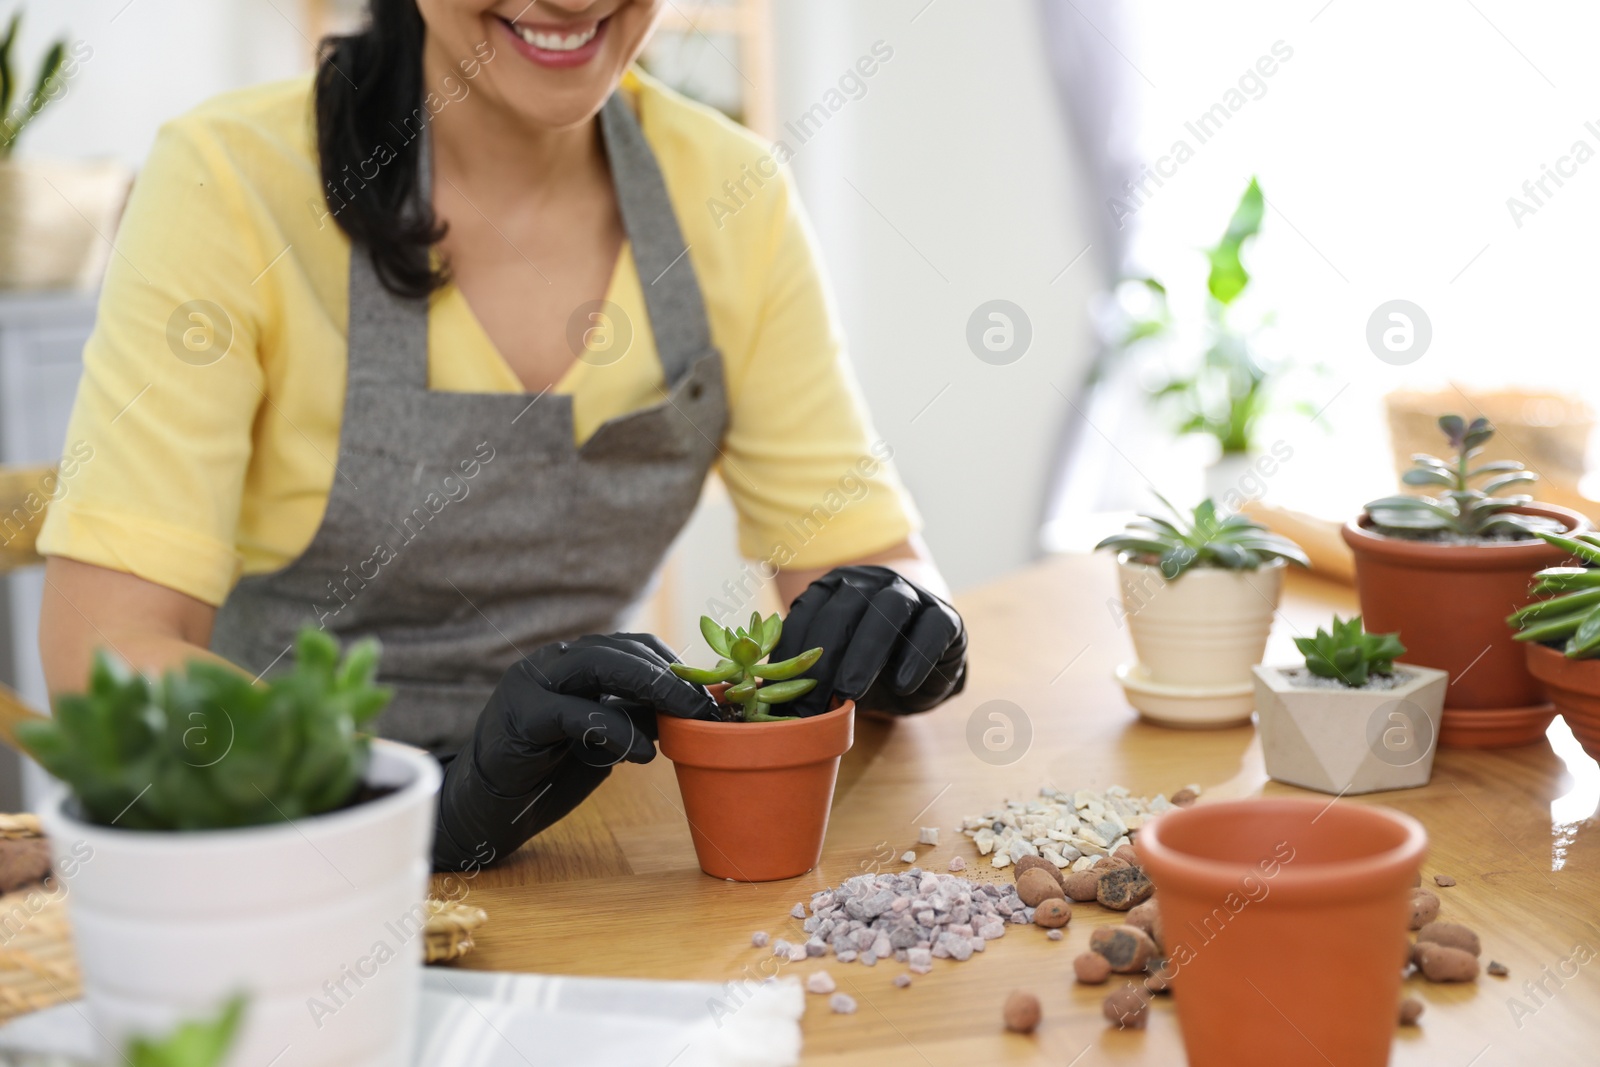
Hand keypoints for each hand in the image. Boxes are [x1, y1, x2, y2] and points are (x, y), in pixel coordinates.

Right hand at [433, 633, 716, 869]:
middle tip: (706, 708)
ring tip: (685, 718)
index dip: (676, 666)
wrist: (488, 805)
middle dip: (671, 675)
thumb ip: (636, 716)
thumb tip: (689, 710)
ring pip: (599, 665)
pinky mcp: (520, 714)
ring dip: (650, 688)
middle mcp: (553, 661)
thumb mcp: (604, 738)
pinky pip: (574, 712)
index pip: (635, 646)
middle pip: (622, 650)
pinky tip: (643, 753)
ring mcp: (532, 681)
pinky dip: (615, 729)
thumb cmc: (549, 768)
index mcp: (575, 660)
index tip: (711, 696)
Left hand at [768, 565, 966, 717]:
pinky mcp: (945, 616)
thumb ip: (804, 673)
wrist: (925, 657)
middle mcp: (871, 582)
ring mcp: (912, 594)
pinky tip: (902, 684)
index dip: (792, 653)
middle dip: (825, 658)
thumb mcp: (834, 667)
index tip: (780, 693)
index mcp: (835, 588)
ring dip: (866, 651)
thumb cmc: (868, 664)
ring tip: (850, 692)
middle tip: (813, 701)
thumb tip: (762, 699)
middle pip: (845, 608)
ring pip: (889, 609)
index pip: (808, 613)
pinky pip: (933, 628)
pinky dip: (917, 655)